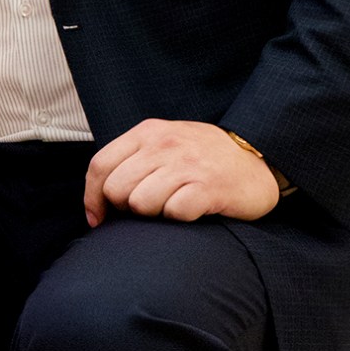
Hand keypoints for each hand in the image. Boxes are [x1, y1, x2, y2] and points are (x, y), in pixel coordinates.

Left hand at [84, 120, 280, 226]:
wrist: (257, 160)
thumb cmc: (203, 158)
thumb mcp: (164, 144)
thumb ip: (132, 160)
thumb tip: (98, 200)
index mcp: (148, 132)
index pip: (100, 165)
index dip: (92, 198)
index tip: (99, 218)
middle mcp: (165, 144)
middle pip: (116, 189)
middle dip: (126, 207)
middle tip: (148, 207)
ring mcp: (188, 165)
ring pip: (141, 203)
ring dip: (154, 213)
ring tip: (173, 205)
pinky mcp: (209, 187)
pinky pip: (174, 212)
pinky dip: (179, 217)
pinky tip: (192, 209)